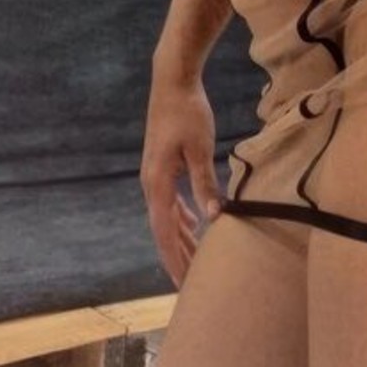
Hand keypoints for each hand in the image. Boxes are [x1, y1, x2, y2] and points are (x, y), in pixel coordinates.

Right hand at [140, 74, 221, 288]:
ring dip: (181, 239)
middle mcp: (151, 184)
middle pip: (164, 230)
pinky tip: (195, 224)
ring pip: (167, 216)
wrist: (173, 81)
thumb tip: (214, 218)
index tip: (182, 284)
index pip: (165, 232)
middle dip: (178, 256)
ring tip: (195, 262)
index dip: (174, 259)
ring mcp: (155, 175)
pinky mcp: (163, 166)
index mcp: (157, 183)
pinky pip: (171, 201)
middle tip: (191, 285)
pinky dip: (182, 217)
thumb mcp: (200, 148)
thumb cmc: (188, 112)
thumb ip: (205, 183)